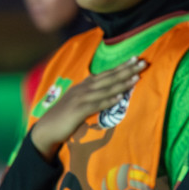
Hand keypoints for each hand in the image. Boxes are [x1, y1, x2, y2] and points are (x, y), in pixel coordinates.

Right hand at [30, 58, 147, 158]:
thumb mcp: (79, 102)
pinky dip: (108, 101)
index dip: (121, 66)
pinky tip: (119, 98)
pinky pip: (95, 105)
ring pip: (104, 89)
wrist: (46, 130)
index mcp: (84, 86)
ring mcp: (79, 99)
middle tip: (143, 62)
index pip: (106, 74)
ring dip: (121, 83)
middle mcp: (82, 89)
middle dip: (126, 70)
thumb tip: (106, 90)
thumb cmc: (65, 118)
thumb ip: (91, 95)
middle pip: (108, 78)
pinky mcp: (77, 111)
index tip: (136, 59)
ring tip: (136, 77)